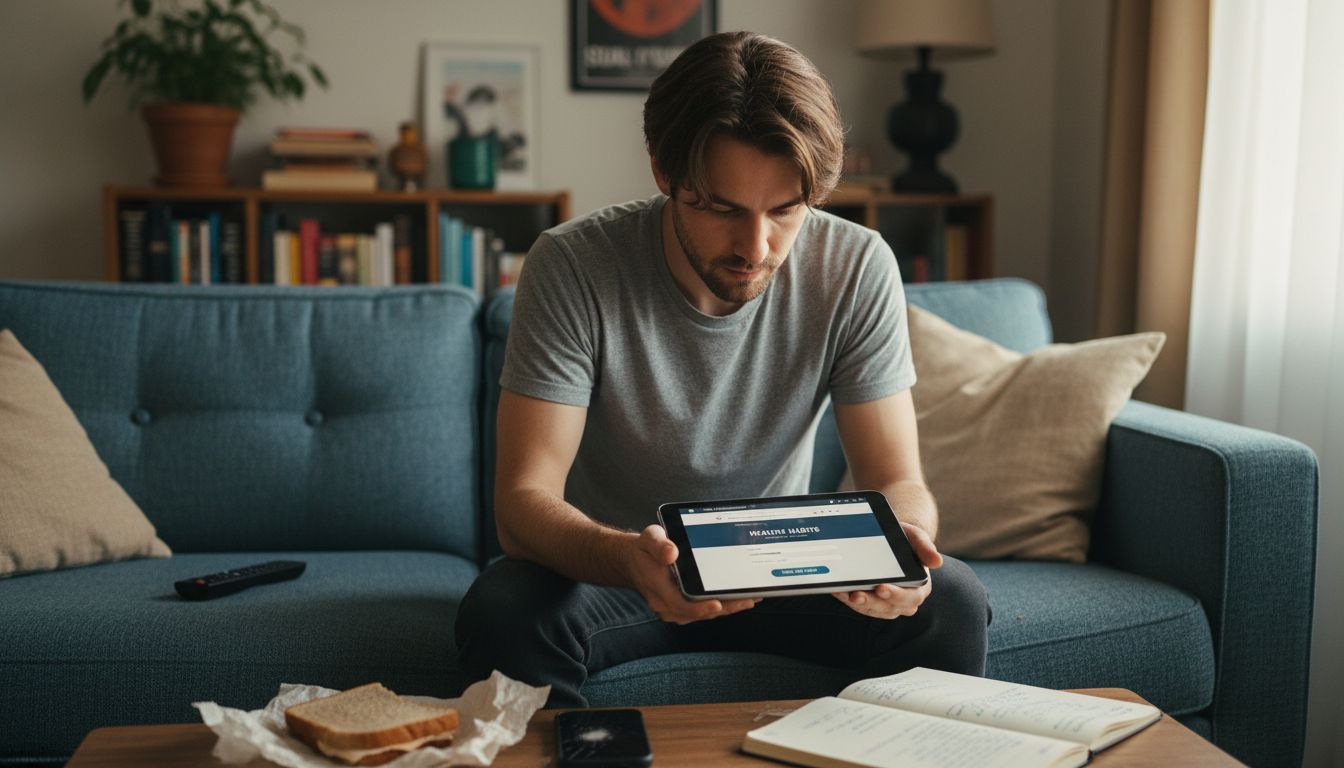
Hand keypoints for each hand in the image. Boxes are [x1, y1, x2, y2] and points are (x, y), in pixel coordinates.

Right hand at [627, 525, 758, 624]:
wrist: (633, 561)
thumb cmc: (644, 549)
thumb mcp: (649, 538)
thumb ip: (659, 544)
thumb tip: (671, 553)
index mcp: (658, 589)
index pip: (681, 605)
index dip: (701, 608)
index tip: (719, 603)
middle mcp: (666, 604)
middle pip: (699, 613)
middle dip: (726, 607)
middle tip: (749, 599)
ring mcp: (674, 608)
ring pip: (704, 613)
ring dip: (727, 607)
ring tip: (750, 598)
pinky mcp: (682, 606)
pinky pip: (703, 609)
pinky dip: (721, 604)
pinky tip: (737, 597)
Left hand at [833, 522, 941, 619]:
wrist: (890, 540)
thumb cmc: (905, 539)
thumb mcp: (915, 537)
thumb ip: (925, 547)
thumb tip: (937, 561)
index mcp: (919, 586)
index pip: (911, 597)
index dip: (897, 595)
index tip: (882, 588)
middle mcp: (904, 599)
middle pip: (889, 607)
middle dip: (872, 602)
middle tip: (857, 595)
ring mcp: (887, 603)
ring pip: (873, 610)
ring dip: (858, 604)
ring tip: (844, 592)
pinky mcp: (872, 603)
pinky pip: (860, 606)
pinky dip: (848, 600)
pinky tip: (838, 590)